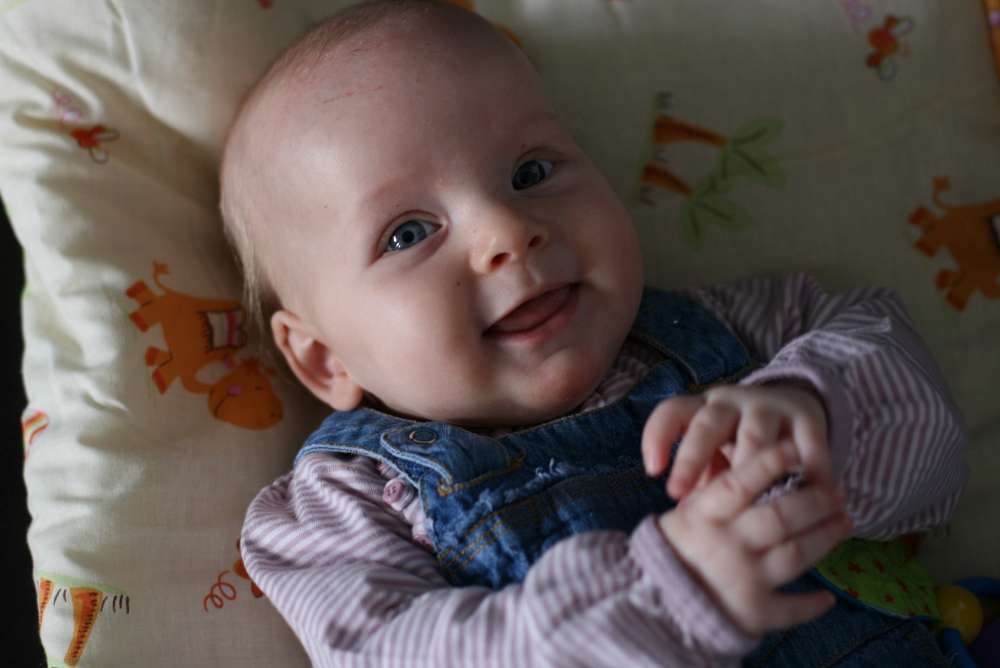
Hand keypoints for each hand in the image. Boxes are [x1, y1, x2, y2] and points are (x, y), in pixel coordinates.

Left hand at [642, 383, 829, 499]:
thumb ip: (703, 479)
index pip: (672, 413)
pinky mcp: (806, 417)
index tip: (652, 471)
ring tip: (749, 506)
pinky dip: (809, 471)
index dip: (657, 437)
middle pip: (706, 425)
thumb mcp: (717, 453)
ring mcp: (768, 407)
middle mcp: (730, 403)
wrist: (795, 405)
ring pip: (754, 437)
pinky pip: (806, 444)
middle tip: (679, 494)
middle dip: (690, 460)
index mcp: (702, 409)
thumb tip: (685, 522)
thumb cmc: (741, 441)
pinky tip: (812, 495)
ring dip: (751, 471)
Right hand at [657, 441, 851, 634]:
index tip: (795, 448)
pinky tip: (828, 597)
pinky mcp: (753, 611)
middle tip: (837, 492)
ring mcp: (743, 578)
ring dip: (825, 537)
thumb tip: (738, 450)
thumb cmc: (678, 546)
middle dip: (815, 501)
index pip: (739, 483)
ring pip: (795, 554)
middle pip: (780, 516)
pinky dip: (811, 604)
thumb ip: (712, 483)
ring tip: (845, 522)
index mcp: (705, 514)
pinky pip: (790, 608)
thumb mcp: (686, 509)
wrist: (656, 598)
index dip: (768, 463)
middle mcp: (727, 543)